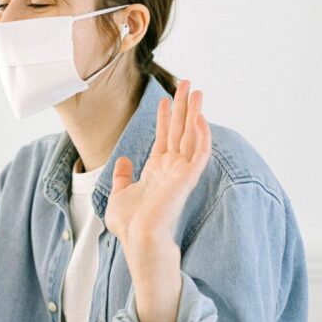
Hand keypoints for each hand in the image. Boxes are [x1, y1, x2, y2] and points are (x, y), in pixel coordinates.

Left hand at [104, 79, 210, 265]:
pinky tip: (200, 118)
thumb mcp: (119, 194)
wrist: (136, 238)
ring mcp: (181, 173)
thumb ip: (123, 176)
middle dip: (183, 106)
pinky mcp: (188, 179)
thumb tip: (123, 161)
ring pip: (192, 136)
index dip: (165, 119)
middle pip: (180, 130)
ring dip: (195, 113)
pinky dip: (201, 135)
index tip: (163, 100)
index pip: (164, 138)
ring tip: (195, 91)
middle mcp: (171, 169)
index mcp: (157, 171)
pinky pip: (199, 153)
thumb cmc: (130, 224)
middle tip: (185, 83)